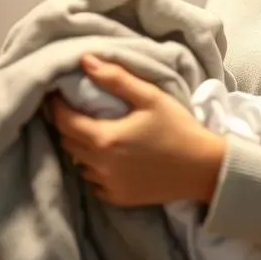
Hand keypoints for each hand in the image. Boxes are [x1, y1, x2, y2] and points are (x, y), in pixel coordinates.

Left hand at [49, 54, 224, 207]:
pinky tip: (107, 156)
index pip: (65, 121)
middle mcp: (100, 166)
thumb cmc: (178, 128)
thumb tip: (85, 60)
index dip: (56, 106)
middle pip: (68, 142)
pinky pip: (93, 181)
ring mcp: (108, 185)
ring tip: (90, 130)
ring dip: (79, 146)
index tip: (56, 93)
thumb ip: (115, 78)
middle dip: (66, 123)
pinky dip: (93, 168)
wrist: (204, 169)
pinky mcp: (118, 199)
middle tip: (72, 108)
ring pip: (78, 163)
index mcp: (105, 139)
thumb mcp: (149, 97)